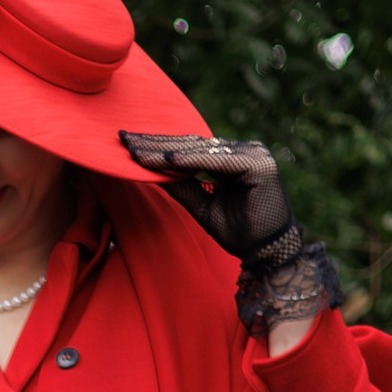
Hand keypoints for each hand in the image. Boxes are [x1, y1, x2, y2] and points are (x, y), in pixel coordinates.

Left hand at [117, 132, 296, 263]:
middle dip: (156, 143)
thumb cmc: (238, 232)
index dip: (158, 146)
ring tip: (137, 151)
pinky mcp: (258, 165)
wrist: (268, 252)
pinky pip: (217, 162)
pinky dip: (192, 162)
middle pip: (192, 144)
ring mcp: (253, 154)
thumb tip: (150, 171)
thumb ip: (181, 187)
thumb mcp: (201, 207)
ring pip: (201, 150)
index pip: (189, 147)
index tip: (127, 144)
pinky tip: (168, 160)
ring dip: (167, 151)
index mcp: (231, 156)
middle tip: (124, 139)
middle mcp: (243, 149)